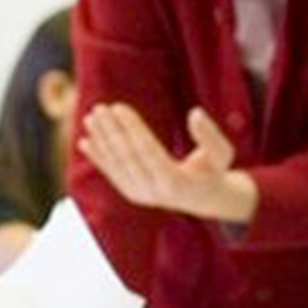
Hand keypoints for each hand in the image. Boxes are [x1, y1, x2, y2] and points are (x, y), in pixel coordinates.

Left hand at [78, 103, 255, 221]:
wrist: (205, 199)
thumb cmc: (214, 170)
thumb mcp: (222, 153)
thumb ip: (209, 135)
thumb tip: (196, 113)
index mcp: (175, 182)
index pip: (148, 150)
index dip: (132, 128)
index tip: (119, 107)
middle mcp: (154, 192)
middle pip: (128, 156)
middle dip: (112, 131)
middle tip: (99, 108)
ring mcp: (141, 195)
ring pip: (117, 164)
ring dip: (101, 140)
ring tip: (90, 118)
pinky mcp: (132, 193)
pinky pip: (112, 173)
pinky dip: (98, 157)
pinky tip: (85, 141)